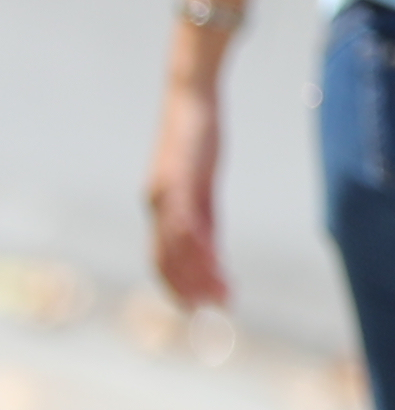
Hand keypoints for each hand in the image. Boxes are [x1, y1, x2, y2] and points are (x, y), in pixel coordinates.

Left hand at [144, 81, 228, 314]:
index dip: (180, 287)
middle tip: (212, 312)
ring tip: (222, 295)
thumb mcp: (201, 183)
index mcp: (161, 208)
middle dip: (188, 290)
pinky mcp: (179, 181)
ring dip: (198, 276)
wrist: (190, 97)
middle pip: (166, 260)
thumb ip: (201, 217)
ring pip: (176, 248)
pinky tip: (215, 262)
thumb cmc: (197, 137)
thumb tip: (209, 251)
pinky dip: (198, 248)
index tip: (202, 308)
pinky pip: (186, 222)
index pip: (164, 259)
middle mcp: (156, 204)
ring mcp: (164, 194)